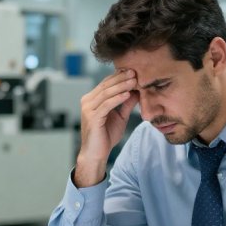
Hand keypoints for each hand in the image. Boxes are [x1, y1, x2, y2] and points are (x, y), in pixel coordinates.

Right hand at [74, 69, 138, 186]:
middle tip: (135, 72)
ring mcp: (88, 109)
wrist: (96, 154)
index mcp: (92, 99)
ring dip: (122, 86)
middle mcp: (87, 101)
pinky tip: (128, 94)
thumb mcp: (120, 117)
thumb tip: (137, 90)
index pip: (106, 83)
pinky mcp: (92, 117)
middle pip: (106, 85)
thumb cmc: (106, 136)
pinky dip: (117, 98)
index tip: (134, 71)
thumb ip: (126, 104)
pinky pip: (106, 104)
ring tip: (134, 81)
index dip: (119, 76)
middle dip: (121, 78)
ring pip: (106, 93)